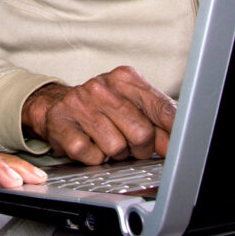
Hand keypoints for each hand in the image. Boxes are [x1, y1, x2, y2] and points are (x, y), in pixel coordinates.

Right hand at [21, 66, 176, 164]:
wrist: (55, 105)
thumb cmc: (100, 107)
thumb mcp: (131, 103)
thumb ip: (157, 120)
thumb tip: (179, 142)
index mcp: (125, 78)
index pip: (162, 108)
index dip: (175, 135)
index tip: (179, 149)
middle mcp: (101, 87)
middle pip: (142, 134)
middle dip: (141, 148)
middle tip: (132, 145)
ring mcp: (80, 104)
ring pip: (117, 148)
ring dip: (116, 154)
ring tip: (107, 140)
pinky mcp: (62, 124)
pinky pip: (93, 156)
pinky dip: (95, 158)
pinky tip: (90, 143)